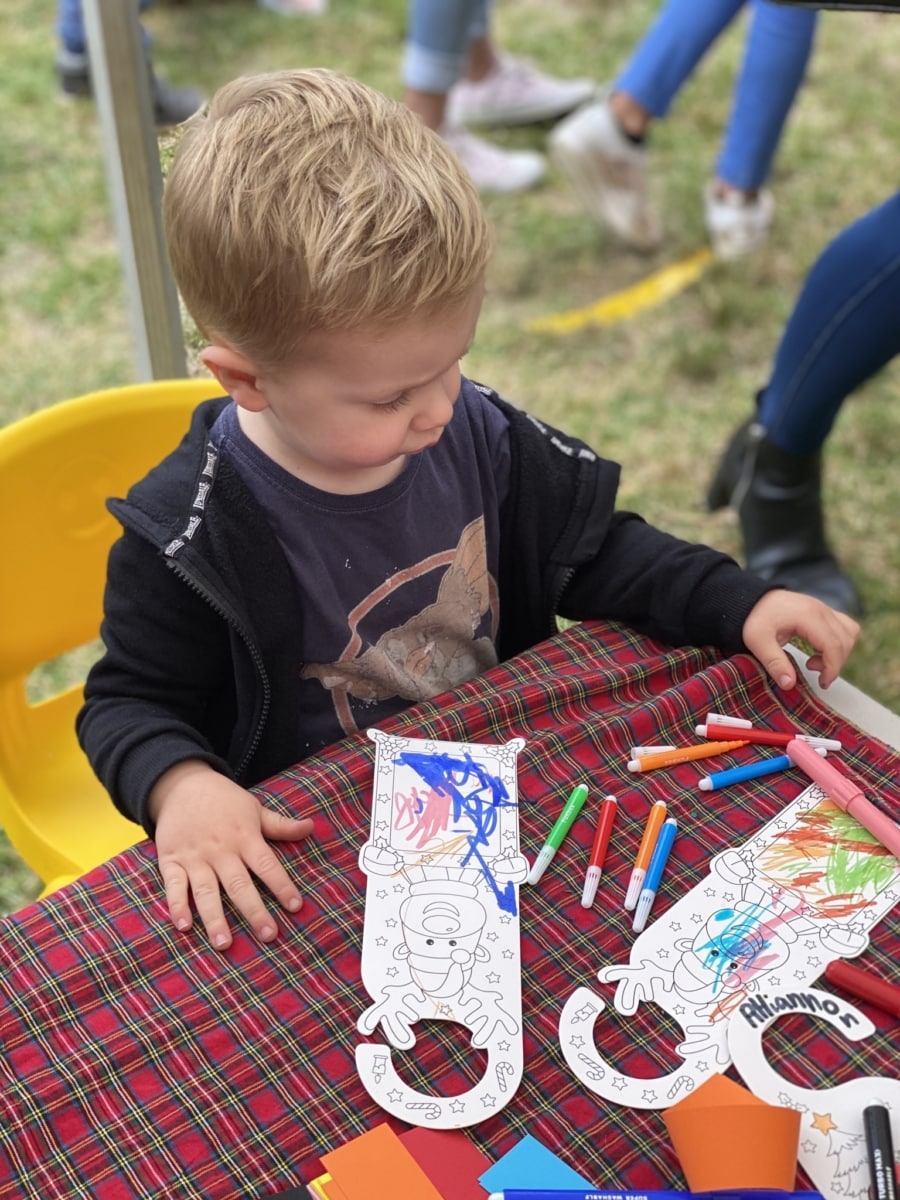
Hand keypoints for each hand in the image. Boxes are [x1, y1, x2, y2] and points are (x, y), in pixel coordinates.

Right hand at [149, 761, 314, 950]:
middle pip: (239, 884)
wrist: (181, 784)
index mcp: (245, 837)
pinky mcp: (171, 861)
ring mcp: (195, 857)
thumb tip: (311, 827)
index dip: (282, 885)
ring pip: (206, 891)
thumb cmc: (223, 800)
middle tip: (268, 935)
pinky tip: (184, 927)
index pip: (267, 865)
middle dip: (254, 911)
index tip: (296, 906)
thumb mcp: (254, 808)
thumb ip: (280, 825)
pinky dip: (177, 906)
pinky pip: (174, 886)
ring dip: (215, 918)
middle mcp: (221, 850)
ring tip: (224, 943)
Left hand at [741, 589, 859, 690]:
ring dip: (839, 652)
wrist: (751, 598)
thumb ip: (774, 663)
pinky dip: (838, 642)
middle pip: (845, 641)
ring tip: (814, 661)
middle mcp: (821, 609)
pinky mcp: (823, 611)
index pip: (833, 645)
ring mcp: (824, 608)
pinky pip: (844, 626)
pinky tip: (818, 650)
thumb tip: (789, 684)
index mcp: (808, 616)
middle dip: (835, 663)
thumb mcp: (757, 642)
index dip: (832, 668)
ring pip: (849, 633)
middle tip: (814, 673)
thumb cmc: (754, 617)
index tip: (822, 682)